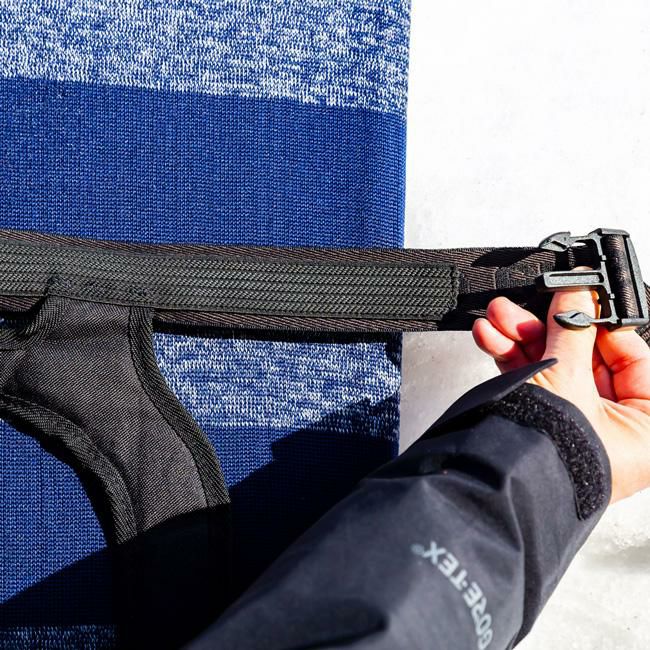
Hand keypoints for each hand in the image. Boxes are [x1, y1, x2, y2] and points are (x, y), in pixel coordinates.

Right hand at [472, 282, 649, 502]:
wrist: (497, 484)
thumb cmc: (551, 457)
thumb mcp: (566, 377)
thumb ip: (572, 328)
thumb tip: (578, 294)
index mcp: (645, 426)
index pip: (631, 357)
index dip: (600, 324)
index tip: (577, 299)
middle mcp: (615, 430)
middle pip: (585, 359)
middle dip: (547, 328)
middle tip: (530, 306)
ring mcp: (576, 427)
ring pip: (553, 368)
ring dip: (521, 340)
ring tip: (498, 318)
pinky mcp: (544, 427)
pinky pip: (533, 385)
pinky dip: (511, 360)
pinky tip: (491, 339)